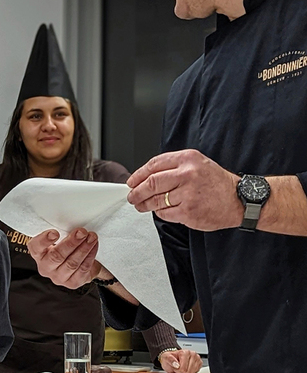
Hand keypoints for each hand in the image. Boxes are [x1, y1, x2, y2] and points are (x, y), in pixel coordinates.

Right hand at [27, 228, 99, 289]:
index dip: (44, 240)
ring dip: (84, 248)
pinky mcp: (72, 283)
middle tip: (82, 232)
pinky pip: (82, 269)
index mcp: (38, 254)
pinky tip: (93, 246)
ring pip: (72, 263)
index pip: (35, 247)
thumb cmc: (66, 247)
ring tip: (91, 237)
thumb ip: (60, 231)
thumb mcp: (59, 238)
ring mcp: (58, 277)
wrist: (79, 265)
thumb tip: (70, 218)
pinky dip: (90, 256)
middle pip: (57, 256)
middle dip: (71, 243)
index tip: (55, 232)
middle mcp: (46, 268)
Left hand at [127, 149, 242, 230]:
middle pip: (151, 183)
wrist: (239, 200)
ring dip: (144, 204)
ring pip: (156, 200)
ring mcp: (188, 194)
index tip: (132, 181)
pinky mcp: (189, 212)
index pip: (154, 164)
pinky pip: (165, 213)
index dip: (139, 174)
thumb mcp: (198, 164)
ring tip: (141, 205)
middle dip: (137, 191)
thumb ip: (174, 167)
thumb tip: (147, 176)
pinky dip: (160, 213)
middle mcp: (187, 174)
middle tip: (132, 196)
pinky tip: (162, 211)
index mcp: (188, 159)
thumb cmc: (218, 183)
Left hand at [158, 349, 202, 372]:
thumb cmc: (170, 358)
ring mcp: (197, 359)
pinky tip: (186, 369)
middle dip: (182, 371)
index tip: (175, 366)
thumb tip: (176, 364)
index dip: (178, 370)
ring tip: (182, 368)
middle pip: (188, 371)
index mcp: (185, 352)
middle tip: (178, 367)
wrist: (173, 359)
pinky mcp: (199, 364)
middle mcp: (193, 354)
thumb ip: (169, 359)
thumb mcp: (165, 357)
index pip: (183, 368)